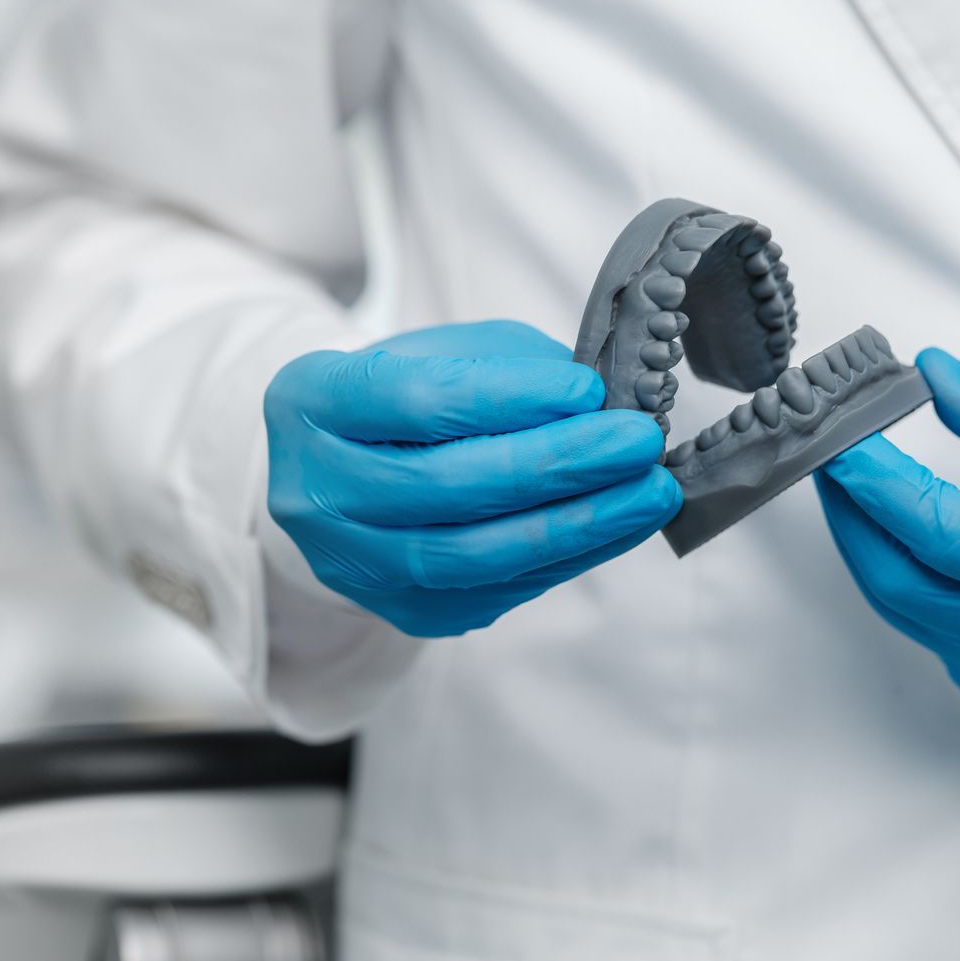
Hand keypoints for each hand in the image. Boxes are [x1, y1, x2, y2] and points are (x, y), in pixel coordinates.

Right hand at [265, 320, 680, 636]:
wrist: (350, 468)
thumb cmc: (408, 394)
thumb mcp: (444, 351)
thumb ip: (512, 368)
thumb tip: (603, 404)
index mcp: (309, 400)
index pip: (414, 402)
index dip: (508, 399)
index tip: (589, 389)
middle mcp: (313, 490)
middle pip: (445, 487)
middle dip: (558, 464)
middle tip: (639, 441)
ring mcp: (352, 562)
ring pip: (471, 556)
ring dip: (578, 525)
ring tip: (650, 492)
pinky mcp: (400, 609)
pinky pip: (495, 590)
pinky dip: (569, 557)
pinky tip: (620, 524)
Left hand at [817, 349, 959, 719]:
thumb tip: (933, 380)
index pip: (949, 539)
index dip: (879, 486)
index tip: (838, 435)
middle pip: (907, 587)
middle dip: (851, 515)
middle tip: (827, 447)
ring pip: (911, 615)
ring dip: (871, 544)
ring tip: (854, 475)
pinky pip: (937, 636)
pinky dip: (907, 580)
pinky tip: (899, 529)